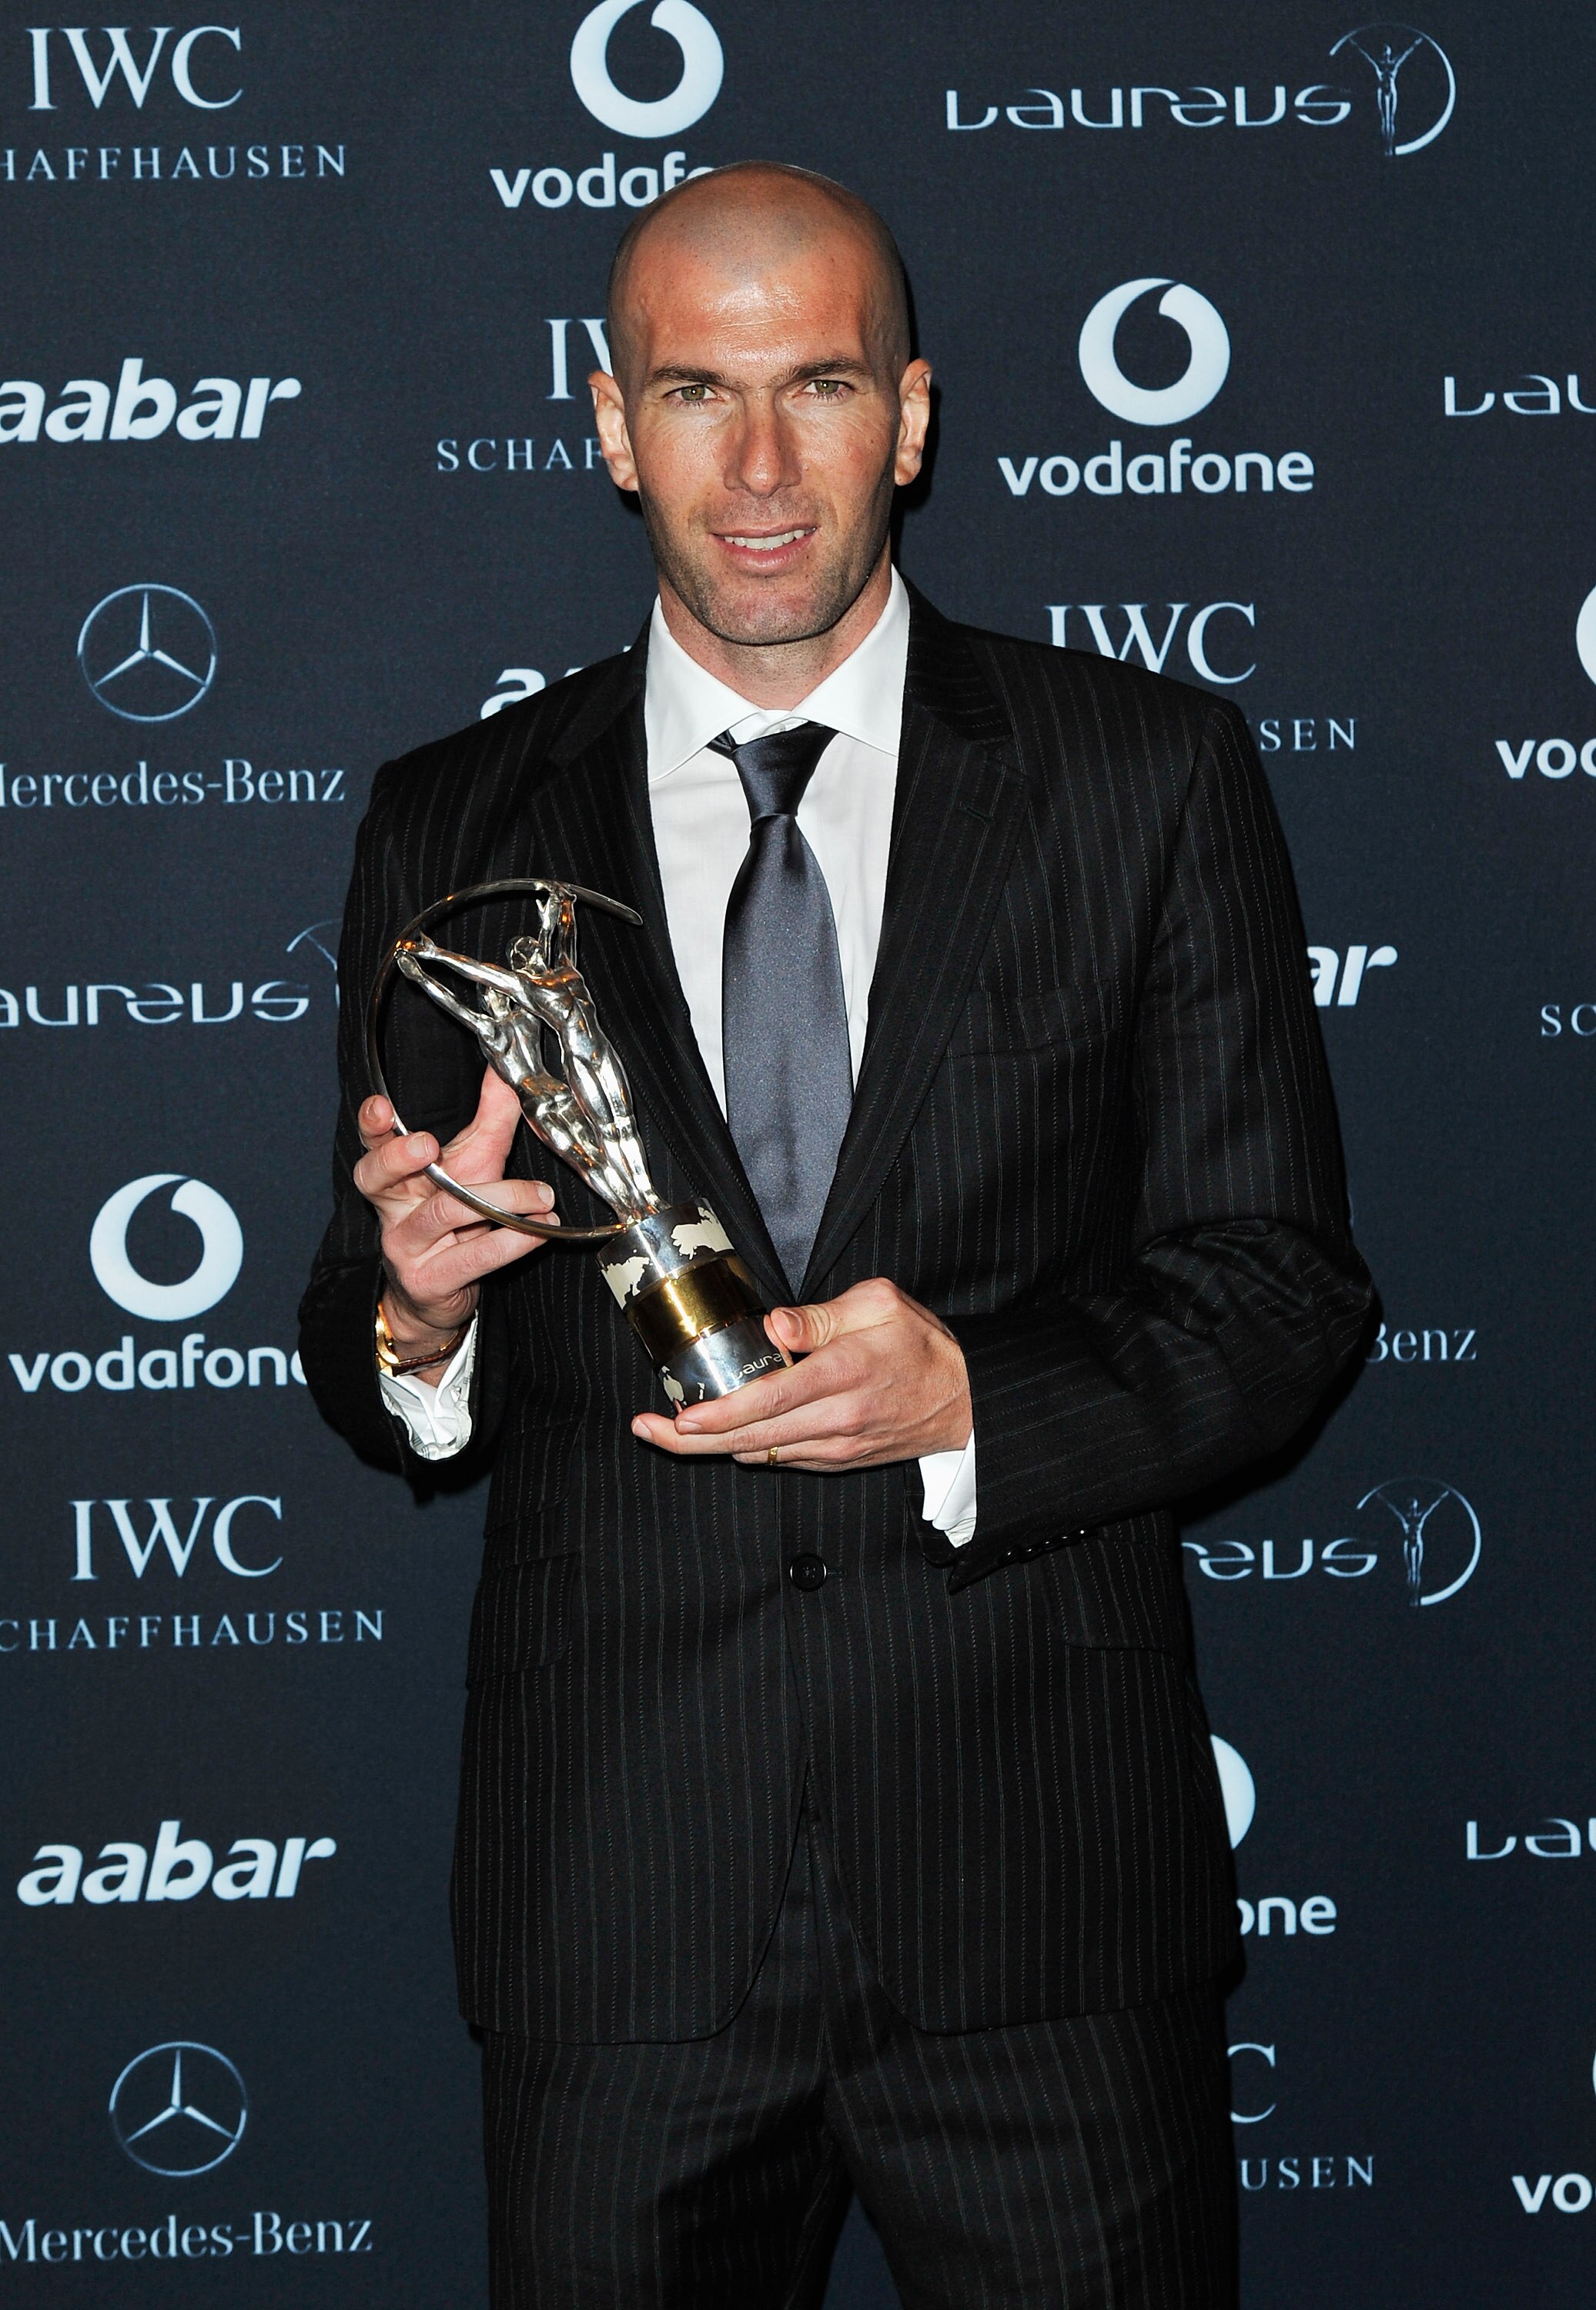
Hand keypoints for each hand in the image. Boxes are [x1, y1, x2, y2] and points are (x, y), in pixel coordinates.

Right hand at [354, 1069, 554, 1365]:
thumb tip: (504, 1072)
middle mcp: (392, 1210)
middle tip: (428, 1145)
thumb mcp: (473, 1166)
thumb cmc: (455, 1223)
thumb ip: (488, 1121)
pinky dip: (514, 1241)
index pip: (372, 1146)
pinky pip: (474, 1256)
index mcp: (395, 1178)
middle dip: (400, 1157)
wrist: (439, 1294)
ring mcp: (405, 1248)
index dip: (372, 1127)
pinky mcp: (430, 1281)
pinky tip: (539, 1229)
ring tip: (541, 1195)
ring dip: (501, 1198)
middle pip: (378, 1177)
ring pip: (443, 1213)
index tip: (381, 1107)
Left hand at [631, 1278, 971, 1470]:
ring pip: (761, 1453)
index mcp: (845, 1372)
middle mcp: (837, 1417)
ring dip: (712, 1447)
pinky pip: (782, 1459)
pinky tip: (723, 1434)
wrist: (965, 1401)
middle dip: (693, 1439)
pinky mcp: (838, 1461)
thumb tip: (775, 1325)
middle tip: (647, 1428)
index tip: (683, 1415)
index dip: (723, 1412)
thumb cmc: (922, 1344)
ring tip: (670, 1430)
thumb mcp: (881, 1304)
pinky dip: (748, 1447)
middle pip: (752, 1437)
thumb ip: (823, 1314)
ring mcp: (837, 1446)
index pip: (773, 1398)